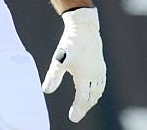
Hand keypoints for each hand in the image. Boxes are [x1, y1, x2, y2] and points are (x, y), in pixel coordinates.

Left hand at [42, 7, 105, 122]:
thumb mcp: (59, 59)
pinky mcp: (101, 66)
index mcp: (85, 77)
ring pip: (97, 92)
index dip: (78, 110)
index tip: (72, 118)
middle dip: (84, 107)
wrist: (84, 28)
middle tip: (76, 114)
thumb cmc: (70, 43)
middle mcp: (95, 76)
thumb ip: (53, 76)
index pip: (82, 99)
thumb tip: (46, 90)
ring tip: (83, 106)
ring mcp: (99, 71)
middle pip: (91, 98)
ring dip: (91, 100)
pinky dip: (96, 92)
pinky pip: (101, 84)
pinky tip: (91, 92)